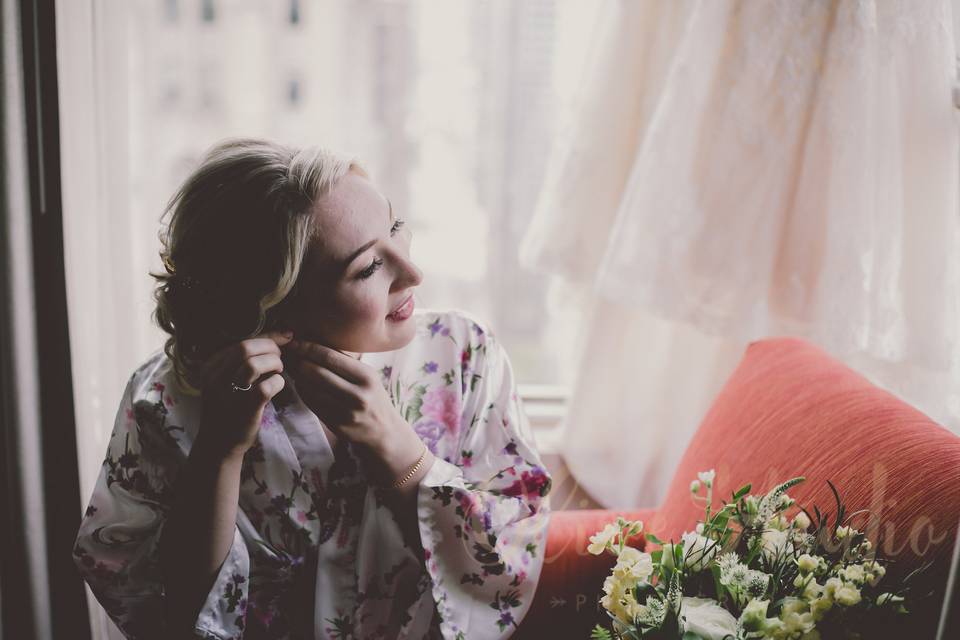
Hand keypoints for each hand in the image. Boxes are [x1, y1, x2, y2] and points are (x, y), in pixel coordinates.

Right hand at [195, 330, 292, 458]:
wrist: (219, 444)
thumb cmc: (229, 408)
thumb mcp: (226, 380)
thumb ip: (242, 361)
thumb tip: (278, 338)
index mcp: (210, 367)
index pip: (240, 341)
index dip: (267, 336)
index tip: (285, 335)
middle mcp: (215, 378)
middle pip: (246, 348)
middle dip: (271, 347)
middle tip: (280, 357)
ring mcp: (228, 394)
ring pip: (254, 364)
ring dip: (274, 363)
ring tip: (277, 371)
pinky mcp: (244, 409)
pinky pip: (267, 386)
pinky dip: (278, 382)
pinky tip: (277, 387)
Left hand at [281, 339, 405, 453]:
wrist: (384, 431)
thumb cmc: (372, 396)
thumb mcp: (368, 375)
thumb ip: (344, 361)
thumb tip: (313, 342)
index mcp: (366, 377)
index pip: (329, 357)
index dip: (308, 347)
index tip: (295, 342)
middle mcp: (357, 395)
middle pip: (316, 372)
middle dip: (299, 361)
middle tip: (290, 354)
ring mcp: (345, 412)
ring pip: (309, 388)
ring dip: (298, 376)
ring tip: (294, 367)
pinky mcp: (336, 425)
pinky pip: (311, 403)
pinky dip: (303, 391)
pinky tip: (302, 384)